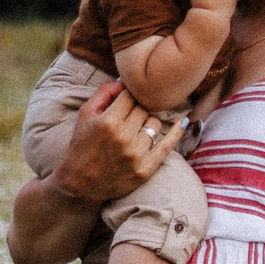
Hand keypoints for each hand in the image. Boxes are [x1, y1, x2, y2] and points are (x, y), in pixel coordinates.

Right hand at [51, 79, 182, 204]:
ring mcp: (137, 154)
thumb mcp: (85, 115)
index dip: (127, 97)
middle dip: (136, 111)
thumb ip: (104, 93)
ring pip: (155, 124)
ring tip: (134, 132)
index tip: (125, 102)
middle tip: (127, 119)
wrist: (81, 184)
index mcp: (108, 122)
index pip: (130, 96)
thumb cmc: (82, 145)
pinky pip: (168, 145)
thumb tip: (125, 79)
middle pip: (143, 109)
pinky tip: (184, 122)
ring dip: (147, 124)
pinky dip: (177, 132)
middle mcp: (124, 137)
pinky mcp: (146, 168)